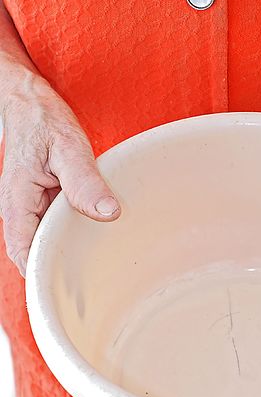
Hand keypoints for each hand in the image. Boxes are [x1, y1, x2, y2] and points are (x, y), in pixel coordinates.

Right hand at [0, 71, 120, 276]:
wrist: (33, 104)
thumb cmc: (44, 122)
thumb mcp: (68, 148)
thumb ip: (85, 182)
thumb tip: (107, 213)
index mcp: (17, 204)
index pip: (24, 253)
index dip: (44, 276)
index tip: (74, 292)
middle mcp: (21, 210)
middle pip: (37, 253)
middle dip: (62, 270)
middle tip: (98, 284)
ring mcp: (32, 207)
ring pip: (49, 240)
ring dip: (71, 251)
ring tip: (102, 267)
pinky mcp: (45, 201)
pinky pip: (57, 224)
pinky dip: (74, 232)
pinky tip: (98, 236)